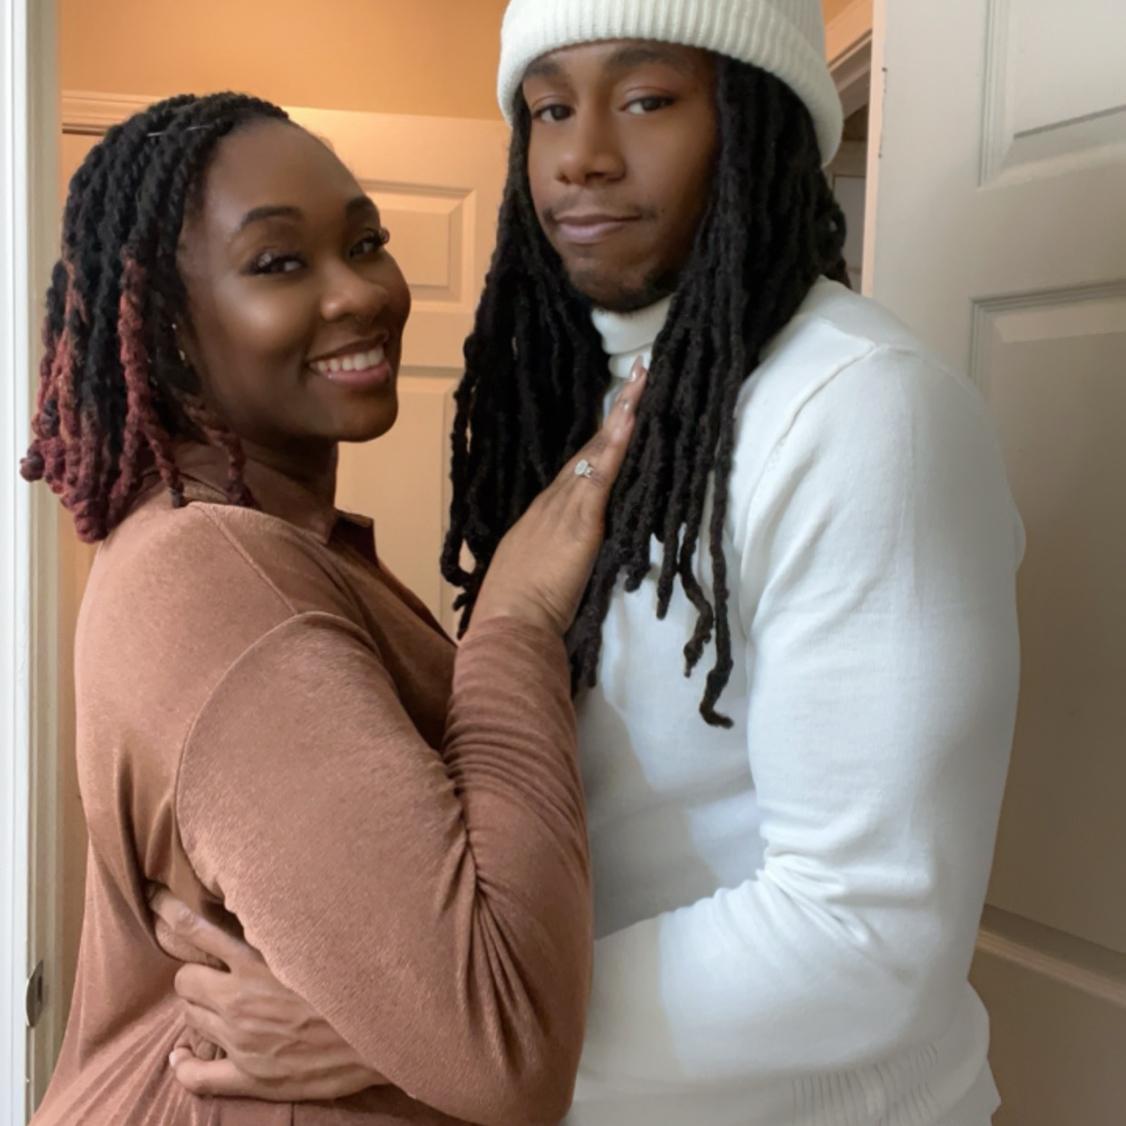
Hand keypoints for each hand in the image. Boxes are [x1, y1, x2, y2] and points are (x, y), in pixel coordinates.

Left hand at [149, 889, 384, 1101]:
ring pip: (190, 1020)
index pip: (195, 930)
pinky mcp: (249, 1075)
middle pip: (185, 980)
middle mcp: (240, 999)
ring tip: (215, 1006)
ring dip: (198, 1009)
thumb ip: (283, 923)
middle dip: (193, 975)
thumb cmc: (352, 979)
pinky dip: (183, 1064)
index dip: (169, 913)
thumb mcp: (317, 938)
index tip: (153, 898)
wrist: (380, 1032)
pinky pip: (196, 1075)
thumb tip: (265, 896)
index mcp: (256, 961)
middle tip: (211, 973)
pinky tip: (182, 1056)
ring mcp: (241, 1040)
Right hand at [473, 361, 647, 634]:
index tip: (615, 416)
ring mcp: (565, 508)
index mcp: (540, 518)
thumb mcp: (537, 578)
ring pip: (597, 452)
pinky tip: (633, 417)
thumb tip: (566, 561)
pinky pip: (602, 473)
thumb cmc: (519, 613)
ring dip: (622, 415)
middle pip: (587, 452)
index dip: (596, 443)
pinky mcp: (581, 519)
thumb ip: (554, 562)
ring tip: (643, 380)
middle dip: (613, 415)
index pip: (575, 472)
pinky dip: (617, 444)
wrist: (510, 624)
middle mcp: (551, 504)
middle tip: (636, 377)